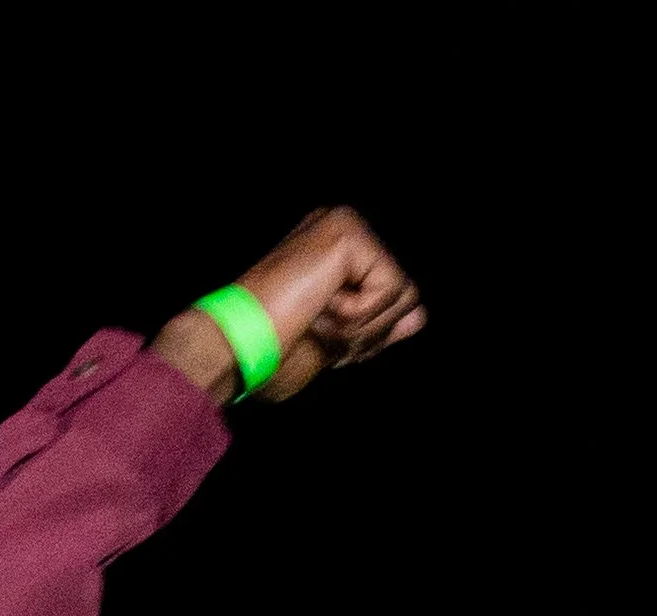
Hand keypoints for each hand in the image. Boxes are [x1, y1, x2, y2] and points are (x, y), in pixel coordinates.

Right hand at [150, 206, 425, 409]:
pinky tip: (319, 306)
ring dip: (363, 327)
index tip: (323, 339)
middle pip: (406, 296)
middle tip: (319, 328)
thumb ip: (379, 324)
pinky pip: (393, 289)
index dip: (369, 335)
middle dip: (370, 333)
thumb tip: (419, 315)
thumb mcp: (340, 341)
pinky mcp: (348, 231)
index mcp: (338, 252)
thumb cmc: (273, 350)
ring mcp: (345, 224)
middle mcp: (343, 228)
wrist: (237, 345)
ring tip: (317, 317)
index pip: (393, 297)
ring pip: (405, 295)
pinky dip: (359, 316)